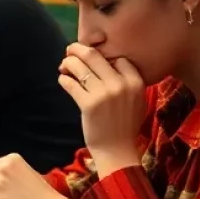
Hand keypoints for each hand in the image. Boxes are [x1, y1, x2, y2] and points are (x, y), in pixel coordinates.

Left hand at [59, 43, 143, 175]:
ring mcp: (104, 94)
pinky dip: (63, 79)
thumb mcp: (136, 100)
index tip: (92, 58)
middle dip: (77, 49)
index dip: (102, 56)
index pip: (116, 57)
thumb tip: (105, 60)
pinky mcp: (88, 103)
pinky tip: (64, 81)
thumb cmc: (125, 124)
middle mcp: (120, 85)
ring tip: (64, 67)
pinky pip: (69, 82)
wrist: (117, 149)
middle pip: (93, 55)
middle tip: (69, 51)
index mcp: (136, 83)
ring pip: (78, 66)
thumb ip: (126, 81)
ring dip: (67, 63)